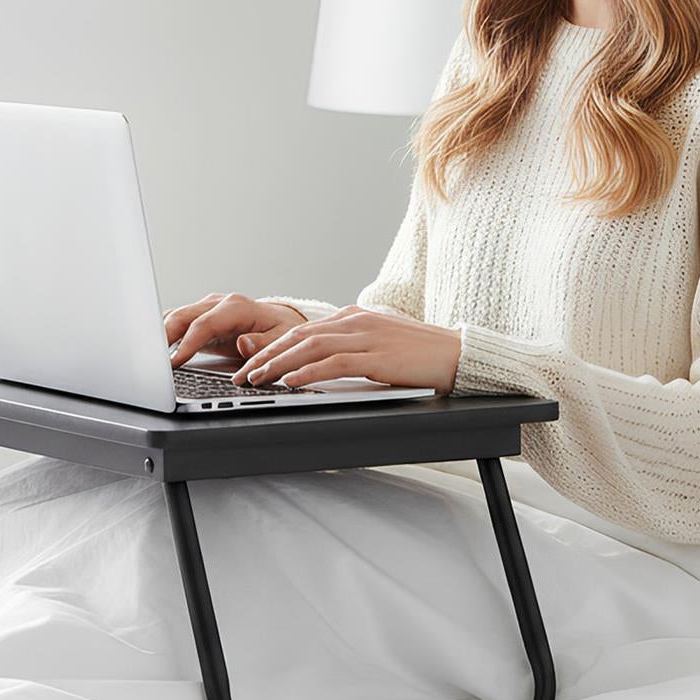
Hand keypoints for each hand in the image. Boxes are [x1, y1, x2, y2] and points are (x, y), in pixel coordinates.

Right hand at [164, 293, 307, 367]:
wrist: (282, 323)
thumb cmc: (283, 332)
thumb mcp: (282, 340)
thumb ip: (263, 344)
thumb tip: (243, 343)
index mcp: (236, 307)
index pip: (204, 324)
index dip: (187, 343)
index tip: (174, 362)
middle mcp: (218, 304)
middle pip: (182, 316)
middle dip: (163, 336)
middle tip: (150, 360)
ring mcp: (207, 309)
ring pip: (175, 317)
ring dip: (159, 334)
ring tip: (146, 356)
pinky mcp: (201, 318)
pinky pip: (177, 323)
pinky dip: (164, 335)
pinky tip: (154, 351)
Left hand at [230, 305, 462, 396]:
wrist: (457, 354)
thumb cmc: (420, 355)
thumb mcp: (379, 345)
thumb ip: (350, 349)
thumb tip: (320, 365)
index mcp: (354, 317)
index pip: (302, 330)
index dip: (272, 346)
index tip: (250, 362)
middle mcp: (355, 321)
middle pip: (298, 335)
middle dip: (265, 355)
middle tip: (242, 374)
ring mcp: (366, 336)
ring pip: (309, 347)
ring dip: (278, 364)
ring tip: (256, 380)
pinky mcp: (377, 356)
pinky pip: (334, 362)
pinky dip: (308, 372)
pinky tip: (291, 382)